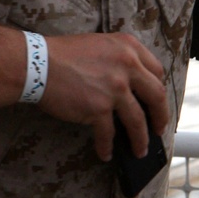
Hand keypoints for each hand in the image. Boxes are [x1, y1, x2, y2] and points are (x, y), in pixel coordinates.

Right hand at [39, 32, 168, 161]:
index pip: (157, 71)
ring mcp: (114, 88)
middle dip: (161, 116)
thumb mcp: (100, 44)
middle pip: (156, 96)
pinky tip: (105, 153)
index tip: (158, 102)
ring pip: (138, 120)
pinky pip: (109, 133)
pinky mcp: (99, 107)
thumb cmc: (63, 54)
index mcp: (129, 47)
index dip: (159, 90)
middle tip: (159, 129)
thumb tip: (130, 84)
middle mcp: (127, 65)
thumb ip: (120, 58)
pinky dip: (107, 146)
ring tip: (140, 150)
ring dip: (141, 139)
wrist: (38, 63)